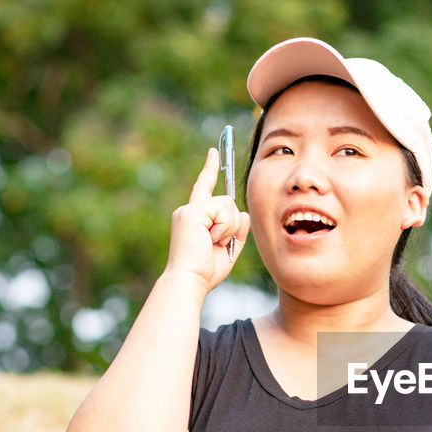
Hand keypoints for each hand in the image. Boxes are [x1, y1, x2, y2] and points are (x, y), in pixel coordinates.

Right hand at [165, 148, 250, 290]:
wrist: (191, 280)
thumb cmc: (207, 270)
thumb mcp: (229, 247)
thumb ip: (238, 229)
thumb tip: (242, 212)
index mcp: (196, 217)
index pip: (204, 187)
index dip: (210, 168)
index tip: (214, 151)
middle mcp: (189, 210)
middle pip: (228, 201)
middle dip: (232, 224)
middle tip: (218, 243)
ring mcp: (189, 210)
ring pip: (227, 205)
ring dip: (228, 227)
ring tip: (214, 242)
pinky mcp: (191, 213)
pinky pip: (223, 210)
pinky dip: (224, 227)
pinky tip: (212, 239)